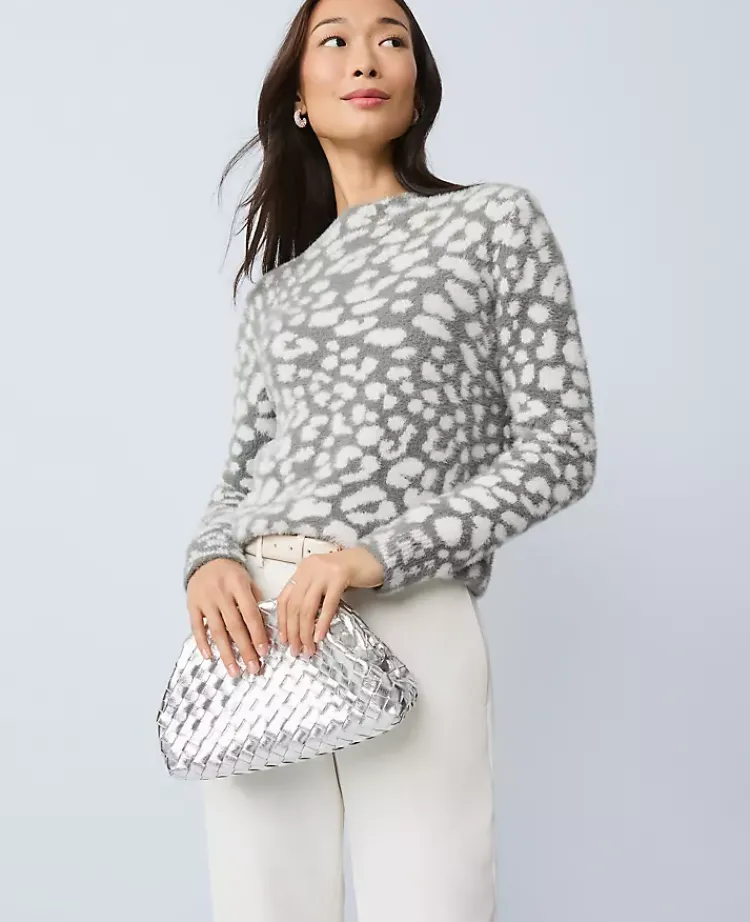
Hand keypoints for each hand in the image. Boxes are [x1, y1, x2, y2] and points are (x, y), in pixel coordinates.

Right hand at [186, 558, 269, 677]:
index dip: (258, 633)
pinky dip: (202, 643)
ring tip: (234, 671)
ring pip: (217, 631)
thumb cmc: (231, 574)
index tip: (264, 652)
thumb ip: (255, 601)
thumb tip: (265, 627)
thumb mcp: (247, 580)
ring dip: (226, 653)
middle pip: (234, 626)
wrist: (206, 558)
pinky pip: (197, 627)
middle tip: (253, 669)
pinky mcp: (192, 605)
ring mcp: (205, 600)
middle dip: (245, 650)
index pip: (250, 613)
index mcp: (238, 585)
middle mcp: (221, 593)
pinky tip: (210, 657)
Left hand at [276, 546, 383, 657]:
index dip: (282, 621)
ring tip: (308, 647)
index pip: (284, 599)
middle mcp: (309, 569)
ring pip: (307, 607)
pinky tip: (320, 635)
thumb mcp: (323, 581)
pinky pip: (328, 604)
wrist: (371, 559)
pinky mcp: (340, 576)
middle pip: (294, 605)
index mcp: (302, 571)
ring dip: (305, 631)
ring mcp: (324, 572)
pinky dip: (322, 623)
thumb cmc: (348, 572)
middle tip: (296, 649)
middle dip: (293, 631)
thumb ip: (311, 595)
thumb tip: (300, 625)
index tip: (284, 639)